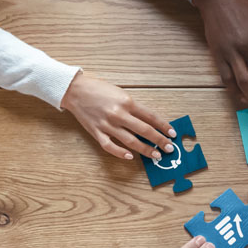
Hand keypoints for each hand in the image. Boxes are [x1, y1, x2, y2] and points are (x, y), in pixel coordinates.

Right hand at [61, 73, 175, 159]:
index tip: (172, 134)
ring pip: (130, 141)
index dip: (164, 127)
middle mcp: (118, 114)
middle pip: (144, 130)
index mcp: (127, 102)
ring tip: (156, 155)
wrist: (74, 89)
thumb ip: (134, 107)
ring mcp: (107, 124)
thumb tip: (150, 121)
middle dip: (159, 140)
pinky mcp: (96, 132)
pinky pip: (110, 146)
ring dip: (145, 149)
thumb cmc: (99, 89)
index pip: (151, 117)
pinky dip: (120, 153)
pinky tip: (130, 157)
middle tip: (169, 148)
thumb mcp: (121, 93)